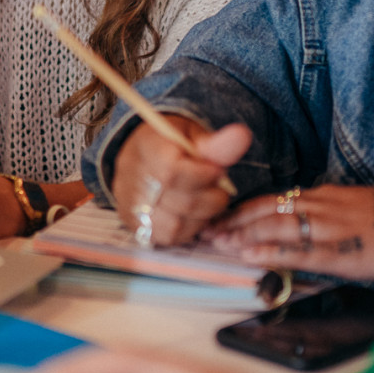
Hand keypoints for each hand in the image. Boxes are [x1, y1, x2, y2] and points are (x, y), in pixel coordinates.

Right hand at [109, 117, 251, 246]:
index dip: (202, 175)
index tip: (216, 170)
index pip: (172, 171)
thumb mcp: (193, 135)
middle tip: (217, 188)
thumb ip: (216, 143)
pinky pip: (168, 237)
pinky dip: (188, 229)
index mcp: (148, 147)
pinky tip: (192, 215)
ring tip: (205, 202)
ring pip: (175, 224)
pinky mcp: (135, 225)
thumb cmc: (172, 145)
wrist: (140, 156)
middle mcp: (133, 178)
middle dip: (210, 198)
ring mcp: (131, 205)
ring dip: (201, 217)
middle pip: (179, 201)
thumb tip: (242, 135)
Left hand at [205, 185, 373, 280]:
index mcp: (325, 195)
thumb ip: (327, 214)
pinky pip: (299, 251)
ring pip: (275, 227)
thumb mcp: (355, 208)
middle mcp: (321, 205)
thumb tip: (301, 226)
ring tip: (216, 243)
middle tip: (205, 230)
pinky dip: (270, 252)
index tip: (220, 216)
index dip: (242, 209)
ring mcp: (329, 226)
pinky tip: (249, 256)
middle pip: (266, 210)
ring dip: (242, 235)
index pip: (273, 199)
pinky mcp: (341, 250)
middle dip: (233, 221)